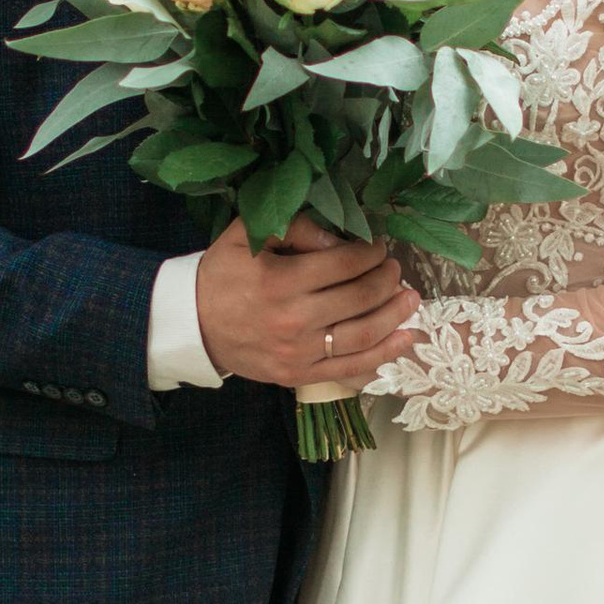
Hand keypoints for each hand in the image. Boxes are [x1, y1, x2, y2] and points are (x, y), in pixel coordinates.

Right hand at [193, 213, 419, 390]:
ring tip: (410, 297)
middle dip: (386, 278)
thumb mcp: (247, 236)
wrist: (192, 325)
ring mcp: (299, 352)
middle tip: (394, 268)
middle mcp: (294, 319)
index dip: (370, 252)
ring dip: (395, 314)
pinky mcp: (299, 375)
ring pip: (363, 333)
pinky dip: (384, 354)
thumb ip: (295, 227)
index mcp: (281, 281)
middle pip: (359, 297)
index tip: (379, 247)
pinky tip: (406, 338)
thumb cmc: (222, 275)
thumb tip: (339, 238)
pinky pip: (351, 367)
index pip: (344, 264)